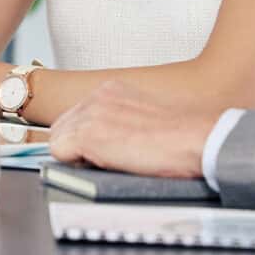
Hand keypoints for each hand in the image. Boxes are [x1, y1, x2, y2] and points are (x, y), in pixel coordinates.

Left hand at [47, 80, 222, 179]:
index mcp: (111, 90)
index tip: (99, 149)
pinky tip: (104, 164)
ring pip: (58, 139)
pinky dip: (75, 164)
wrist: (195, 140)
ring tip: (108, 162)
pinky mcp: (87, 133)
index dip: (83, 138)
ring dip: (76, 156)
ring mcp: (90, 113)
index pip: (76, 115)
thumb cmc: (180, 137)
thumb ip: (118, 121)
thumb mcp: (143, 117)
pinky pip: (59, 152)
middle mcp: (97, 96)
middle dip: (75, 146)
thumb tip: (103, 140)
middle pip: (61, 126)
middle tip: (103, 160)